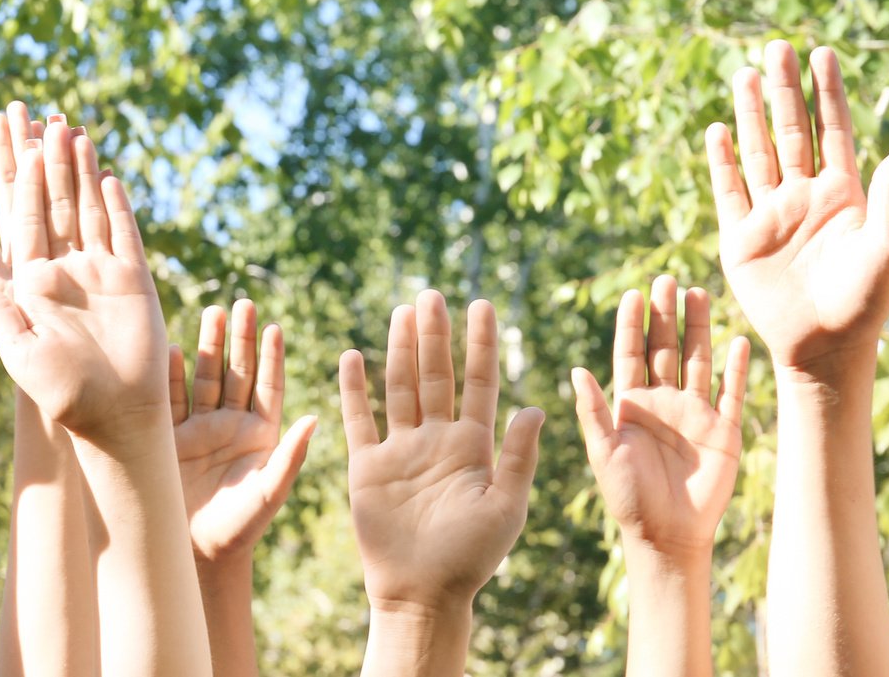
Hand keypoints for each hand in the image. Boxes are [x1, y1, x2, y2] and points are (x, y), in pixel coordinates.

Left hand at [0, 120, 171, 445]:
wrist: (114, 416)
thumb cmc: (61, 393)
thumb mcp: (18, 350)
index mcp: (30, 282)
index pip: (17, 219)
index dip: (12, 180)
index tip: (3, 146)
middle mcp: (62, 269)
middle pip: (51, 202)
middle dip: (43, 160)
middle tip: (35, 116)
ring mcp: (98, 270)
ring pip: (86, 207)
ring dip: (79, 170)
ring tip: (70, 130)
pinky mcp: (132, 277)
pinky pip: (122, 232)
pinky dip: (115, 204)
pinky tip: (107, 174)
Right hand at [170, 300, 316, 568]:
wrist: (195, 552)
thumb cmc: (240, 528)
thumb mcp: (269, 492)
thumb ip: (290, 456)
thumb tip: (314, 419)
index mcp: (262, 435)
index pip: (269, 386)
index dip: (272, 357)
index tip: (274, 327)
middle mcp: (231, 425)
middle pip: (237, 372)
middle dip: (240, 339)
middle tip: (243, 303)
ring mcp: (200, 428)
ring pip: (206, 377)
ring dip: (209, 345)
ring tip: (214, 311)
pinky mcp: (169, 437)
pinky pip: (172, 398)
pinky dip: (172, 374)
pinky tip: (175, 348)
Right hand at [340, 292, 543, 610]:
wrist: (422, 594)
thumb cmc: (471, 558)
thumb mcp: (506, 506)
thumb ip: (518, 457)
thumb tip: (536, 406)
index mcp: (474, 447)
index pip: (480, 384)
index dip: (480, 346)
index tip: (482, 306)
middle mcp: (437, 441)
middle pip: (436, 377)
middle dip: (436, 336)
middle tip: (434, 295)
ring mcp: (401, 451)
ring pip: (400, 388)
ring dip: (401, 350)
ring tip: (403, 311)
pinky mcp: (367, 467)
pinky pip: (360, 420)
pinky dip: (354, 389)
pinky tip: (353, 356)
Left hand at [573, 276, 749, 564]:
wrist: (666, 536)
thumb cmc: (628, 498)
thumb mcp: (603, 452)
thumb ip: (592, 412)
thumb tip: (576, 369)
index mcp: (631, 405)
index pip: (630, 354)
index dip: (631, 325)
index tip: (633, 293)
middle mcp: (663, 402)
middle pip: (665, 349)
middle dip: (665, 316)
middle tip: (666, 280)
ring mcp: (695, 414)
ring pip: (698, 361)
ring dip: (699, 329)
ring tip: (698, 294)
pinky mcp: (724, 431)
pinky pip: (731, 392)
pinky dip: (735, 368)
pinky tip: (737, 340)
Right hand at [705, 41, 888, 379]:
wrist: (825, 351)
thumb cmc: (866, 304)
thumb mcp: (888, 246)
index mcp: (845, 195)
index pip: (834, 130)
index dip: (828, 92)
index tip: (823, 53)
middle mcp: (806, 197)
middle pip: (792, 130)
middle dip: (784, 90)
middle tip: (776, 48)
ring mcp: (771, 214)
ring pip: (758, 151)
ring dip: (749, 114)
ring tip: (743, 74)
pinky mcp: (740, 237)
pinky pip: (728, 190)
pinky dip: (722, 160)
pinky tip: (717, 130)